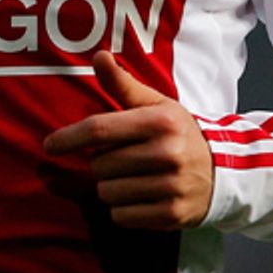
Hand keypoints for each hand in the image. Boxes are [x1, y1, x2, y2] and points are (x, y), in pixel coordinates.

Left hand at [43, 51, 214, 229]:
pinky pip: (121, 216)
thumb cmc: (179, 133)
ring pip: (107, 193)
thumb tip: (99, 56)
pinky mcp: (171, 215)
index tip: (49, 145)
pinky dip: (123, 209)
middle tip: (124, 159)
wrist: (223, 172)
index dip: (69, 137)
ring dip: (112, 188)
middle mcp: (167, 153)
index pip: (100, 128)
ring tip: (134, 178)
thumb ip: (123, 85)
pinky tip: (142, 197)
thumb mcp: (156, 105)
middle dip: (103, 163)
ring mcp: (171, 186)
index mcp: (160, 121)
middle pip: (100, 165)